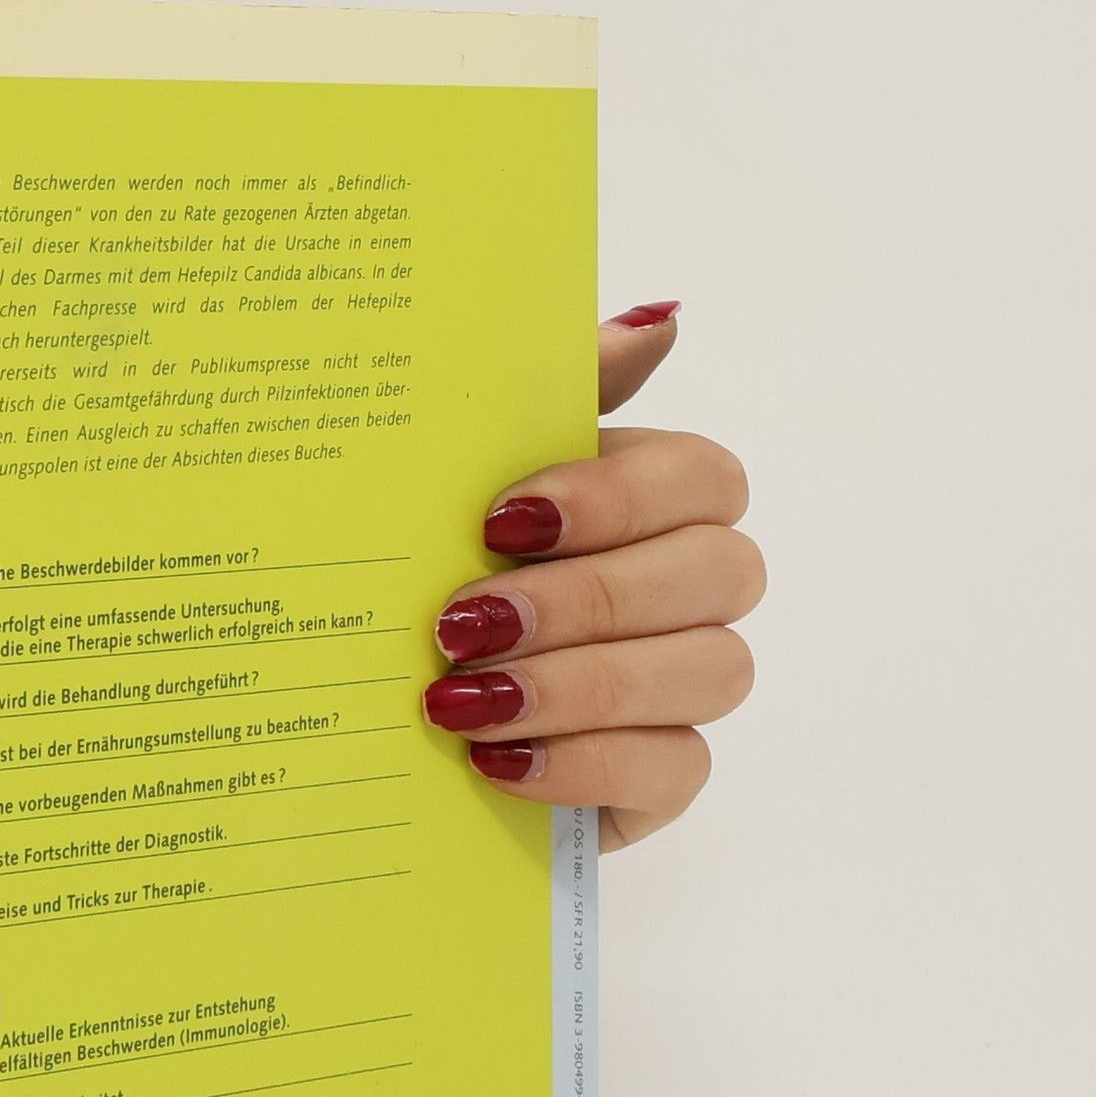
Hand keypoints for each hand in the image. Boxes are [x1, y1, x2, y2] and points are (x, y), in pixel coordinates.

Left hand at [422, 301, 763, 851]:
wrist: (375, 716)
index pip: (703, 476)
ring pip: (713, 669)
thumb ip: (560, 398)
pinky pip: (678, 768)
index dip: (617, 497)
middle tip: (464, 623)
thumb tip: (659, 318)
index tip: (499, 522)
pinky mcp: (664, 778)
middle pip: (720, 570)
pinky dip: (584, 763)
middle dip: (587, 598)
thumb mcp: (462, 481)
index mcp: (648, 500)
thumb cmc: (432, 573)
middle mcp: (689, 587)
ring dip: (580, 684)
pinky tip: (497, 760)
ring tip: (464, 701)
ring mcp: (686, 686)